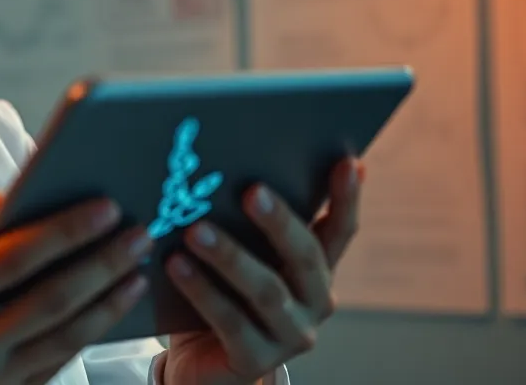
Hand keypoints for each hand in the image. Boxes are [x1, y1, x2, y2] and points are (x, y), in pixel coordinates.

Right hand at [0, 192, 152, 384]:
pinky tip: (112, 307)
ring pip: (66, 336)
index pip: (13, 259)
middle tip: (138, 230)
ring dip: (108, 301)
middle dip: (101, 261)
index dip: (63, 231)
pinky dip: (91, 334)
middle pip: (53, 298)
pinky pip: (59, 363)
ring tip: (137, 268)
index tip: (102, 206)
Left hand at [159, 157, 364, 384]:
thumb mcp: (243, 254)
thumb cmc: (222, 292)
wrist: (201, 362)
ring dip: (230, 257)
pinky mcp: (256, 360)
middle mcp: (315, 303)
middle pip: (305, 257)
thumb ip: (249, 221)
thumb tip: (239, 163)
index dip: (347, 199)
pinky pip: (230, 322)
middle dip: (280, 222)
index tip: (348, 162)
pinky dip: (202, 291)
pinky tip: (176, 266)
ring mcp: (291, 335)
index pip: (340, 231)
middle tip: (252, 191)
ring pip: (266, 291)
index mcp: (316, 270)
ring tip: (195, 231)